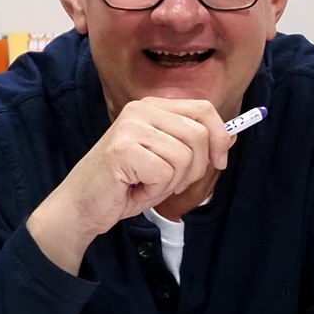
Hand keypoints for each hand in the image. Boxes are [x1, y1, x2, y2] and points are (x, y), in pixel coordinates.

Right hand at [27, 98, 232, 271]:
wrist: (81, 206)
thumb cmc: (124, 186)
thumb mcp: (166, 161)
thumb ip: (195, 146)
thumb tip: (231, 136)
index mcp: (152, 107)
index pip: (203, 109)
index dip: (219, 136)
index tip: (219, 161)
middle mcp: (141, 109)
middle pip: (199, 135)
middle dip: (195, 169)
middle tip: (171, 183)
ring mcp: (130, 126)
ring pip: (184, 157)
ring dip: (171, 183)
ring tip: (146, 185)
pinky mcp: (123, 149)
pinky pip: (165, 173)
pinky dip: (155, 191)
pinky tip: (134, 189)